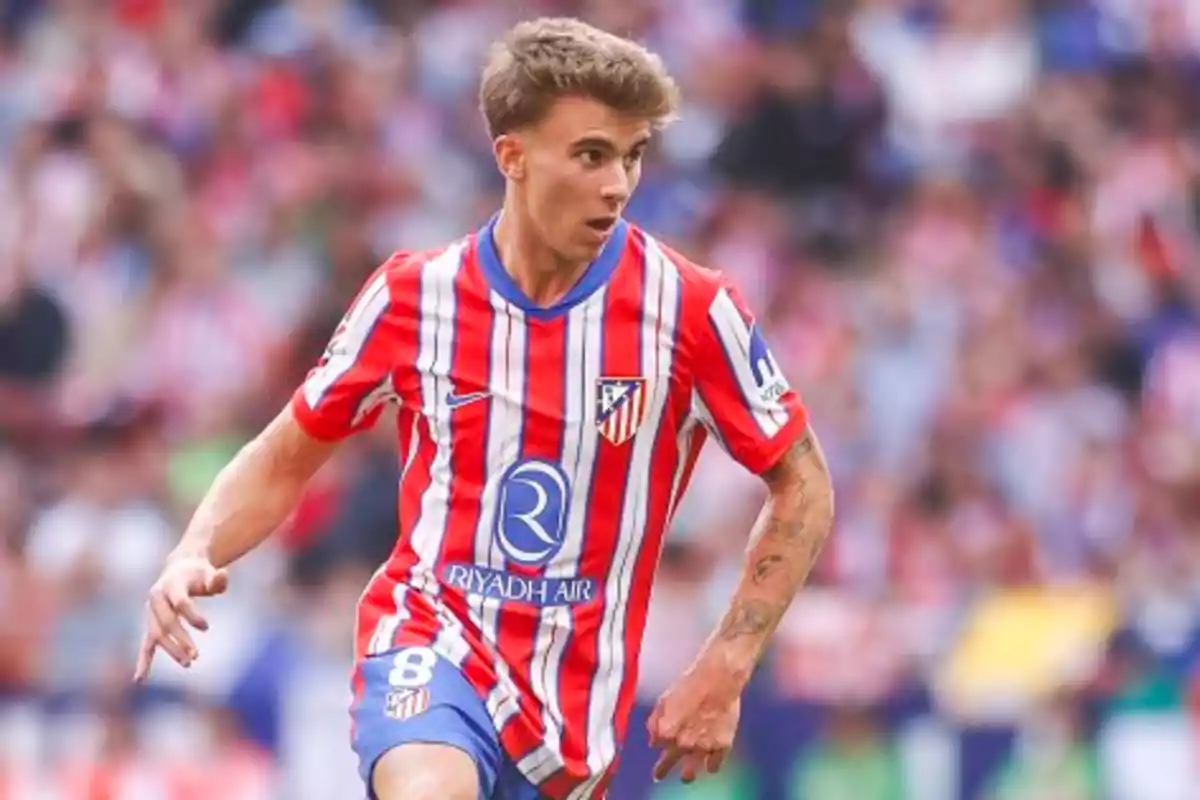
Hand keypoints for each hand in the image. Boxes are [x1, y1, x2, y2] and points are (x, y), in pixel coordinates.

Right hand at [133, 555, 228, 682]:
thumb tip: (223, 575)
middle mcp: (156, 598)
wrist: (179, 568)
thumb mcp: (210, 572)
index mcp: (171, 584)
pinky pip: (145, 644)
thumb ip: (217, 578)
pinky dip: (144, 661)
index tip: (206, 627)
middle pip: (166, 622)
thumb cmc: (199, 573)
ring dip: (171, 650)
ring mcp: (151, 612)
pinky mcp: (151, 623)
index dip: (192, 616)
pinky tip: (141, 680)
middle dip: (180, 639)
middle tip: (196, 655)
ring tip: (189, 663)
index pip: (179, 603)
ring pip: (156, 634)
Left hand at [647, 657, 745, 783]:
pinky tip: (709, 765)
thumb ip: (654, 722)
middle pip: (668, 764)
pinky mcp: (721, 747)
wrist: (718, 678)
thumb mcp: (664, 699)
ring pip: (690, 774)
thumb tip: (653, 740)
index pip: (656, 744)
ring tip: (686, 777)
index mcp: (665, 731)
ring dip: (686, 776)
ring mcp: (702, 748)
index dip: (659, 741)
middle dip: (662, 770)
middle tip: (659, 775)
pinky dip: (710, 766)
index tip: (661, 743)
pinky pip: (713, 767)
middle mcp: (682, 744)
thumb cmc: (690, 684)